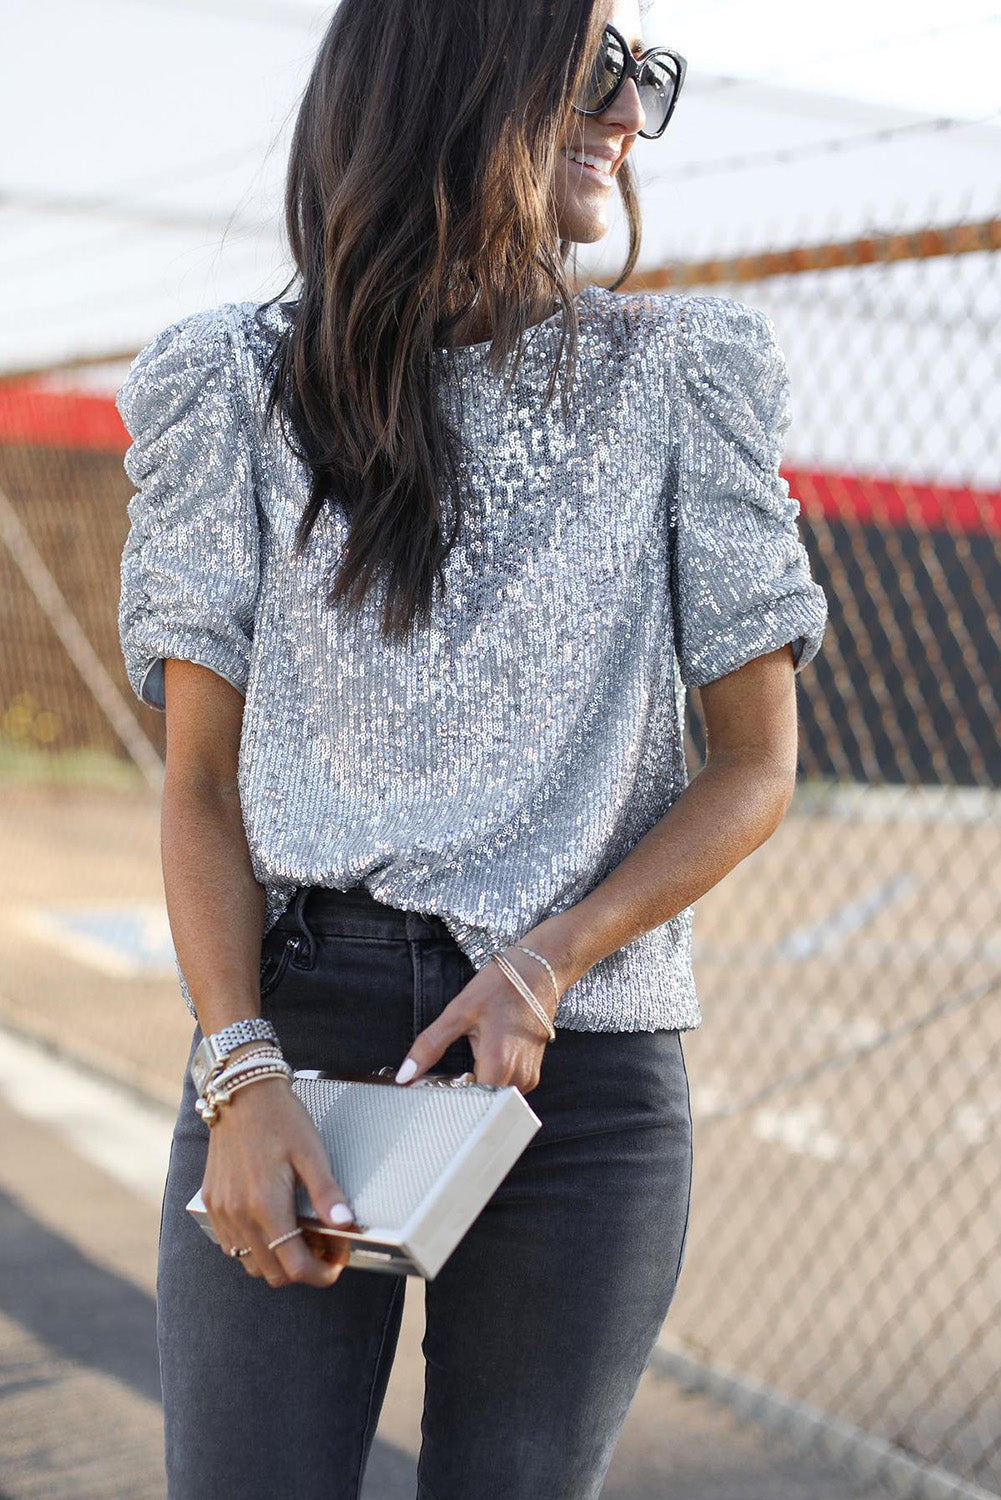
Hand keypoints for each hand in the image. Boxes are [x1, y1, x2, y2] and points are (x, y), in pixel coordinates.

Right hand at [200, 1077, 356, 1288]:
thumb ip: (327, 1193)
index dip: (322, 1272)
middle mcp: (238, 1215)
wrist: (241, 1092)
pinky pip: (231, 1245)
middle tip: (324, 1243)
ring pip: (250, 1264)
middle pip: (273, 1273)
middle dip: (303, 1267)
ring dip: (278, 1260)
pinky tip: (272, 1223)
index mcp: (265, 1205)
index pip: (294, 1267)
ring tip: (300, 1233)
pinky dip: (255, 1247)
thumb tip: (345, 1225)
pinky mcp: (212, 1203)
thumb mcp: (311, 1152)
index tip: (337, 1258)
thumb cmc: (279, 1117)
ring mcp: (221, 1211)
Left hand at [395, 923, 572, 1093]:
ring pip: (493, 1095)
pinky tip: (485, 1053)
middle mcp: (517, 1078)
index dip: (446, 1097)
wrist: (540, 971)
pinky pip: (505, 1087)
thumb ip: (430, 1046)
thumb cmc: (500, 986)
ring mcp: (528, 1078)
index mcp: (498, 1065)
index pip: (467, 1104)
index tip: (432, 1085)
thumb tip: (404, 1075)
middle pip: (480, 1102)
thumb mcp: (458, 1012)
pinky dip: (491, 1076)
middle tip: (445, 1070)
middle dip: (460, 1090)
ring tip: (471, 1052)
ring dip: (477, 1083)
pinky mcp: (532, 1073)